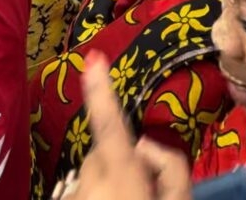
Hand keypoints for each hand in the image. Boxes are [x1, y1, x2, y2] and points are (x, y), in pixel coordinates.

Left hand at [53, 52, 190, 199]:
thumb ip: (172, 165)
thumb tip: (144, 143)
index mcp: (123, 176)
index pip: (110, 124)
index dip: (101, 90)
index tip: (93, 58)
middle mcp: (92, 183)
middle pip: (103, 151)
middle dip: (120, 159)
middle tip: (143, 186)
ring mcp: (73, 196)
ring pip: (92, 171)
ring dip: (107, 181)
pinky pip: (81, 189)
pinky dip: (95, 194)